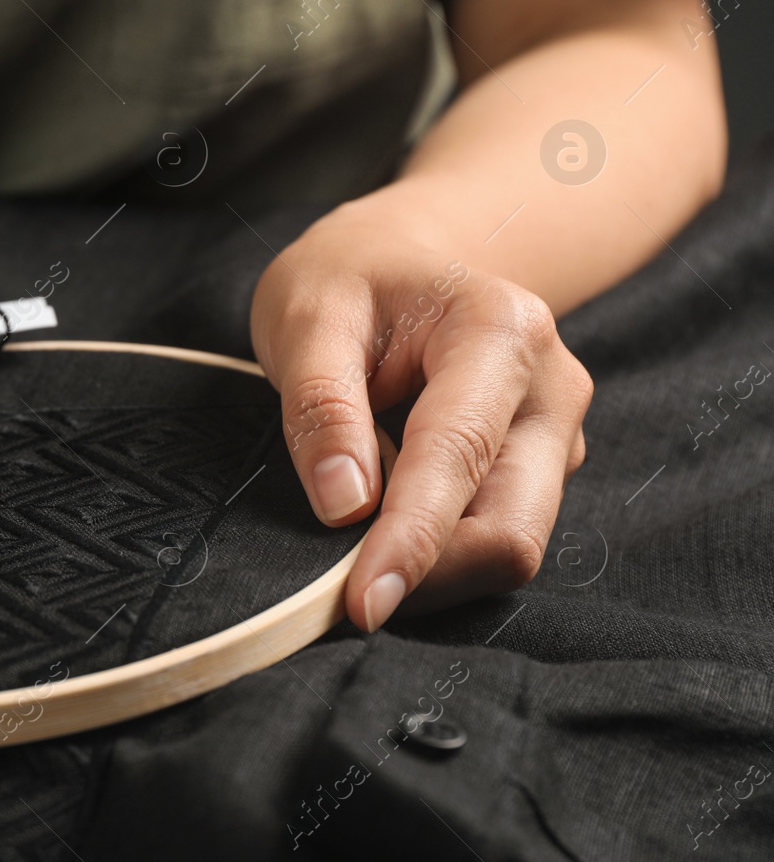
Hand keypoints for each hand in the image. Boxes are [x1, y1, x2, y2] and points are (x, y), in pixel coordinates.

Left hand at [248, 201, 592, 628]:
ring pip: (509, 544)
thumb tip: (344, 506)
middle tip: (337, 593)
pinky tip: (381, 534)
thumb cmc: (350, 280)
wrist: (401, 259)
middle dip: (428, 573)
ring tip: (349, 552)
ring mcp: (554, 437)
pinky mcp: (539, 471)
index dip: (411, 541)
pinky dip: (436, 556)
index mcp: (501, 332)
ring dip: (430, 570)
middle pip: (511, 527)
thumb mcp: (308, 316)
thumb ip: (322, 405)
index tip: (363, 602)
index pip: (459, 458)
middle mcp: (550, 390)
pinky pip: (494, 537)